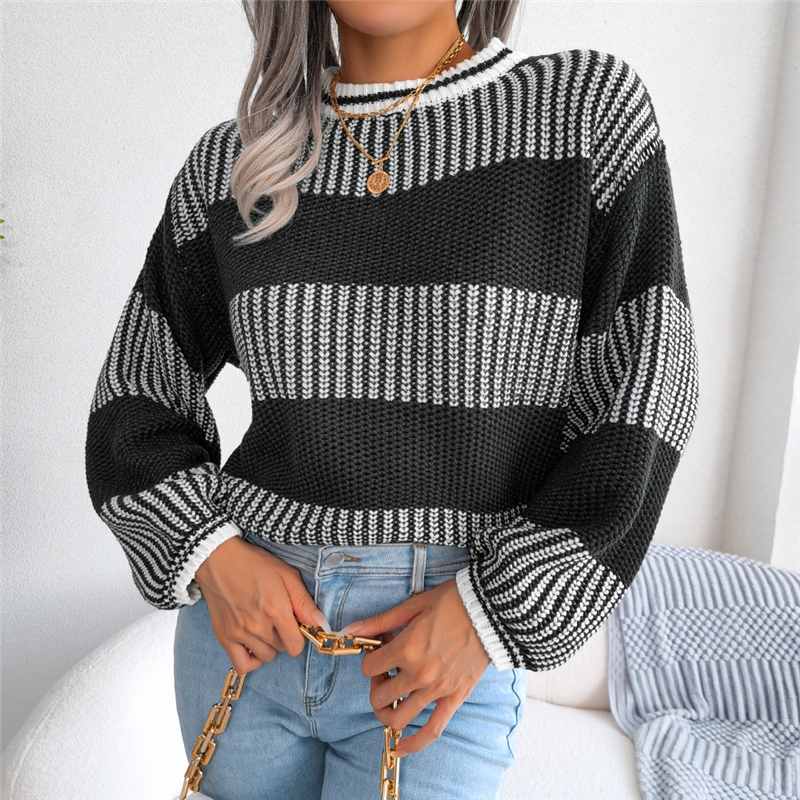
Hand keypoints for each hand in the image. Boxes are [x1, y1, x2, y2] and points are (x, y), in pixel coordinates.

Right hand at [194, 536, 329, 674]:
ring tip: (265, 627)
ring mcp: (239, 633)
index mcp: (276, 610)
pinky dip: (251, 661)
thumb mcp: (286, 575)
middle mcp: (257, 626)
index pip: (296, 646)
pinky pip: (242, 665)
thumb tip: (321, 623)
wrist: (218, 560)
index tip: (296, 625)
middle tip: (278, 619)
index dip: (300, 636)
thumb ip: (304, 602)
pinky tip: (254, 646)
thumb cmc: (254, 564)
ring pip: (265, 656)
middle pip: (282, 649)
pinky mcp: (224, 637)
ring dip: (269, 646)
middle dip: (285, 637)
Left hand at [341, 578, 490, 756]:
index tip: (380, 648)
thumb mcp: (414, 605)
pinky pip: (433, 730)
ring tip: (391, 698)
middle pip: (379, 696)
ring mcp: (438, 689)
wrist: (491, 610)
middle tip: (385, 670)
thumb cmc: (453, 602)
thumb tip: (350, 629)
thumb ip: (380, 621)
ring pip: (398, 718)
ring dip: (387, 712)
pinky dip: (414, 744)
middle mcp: (419, 674)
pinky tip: (401, 747)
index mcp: (407, 648)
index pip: (369, 668)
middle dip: (376, 683)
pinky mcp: (455, 697)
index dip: (370, 658)